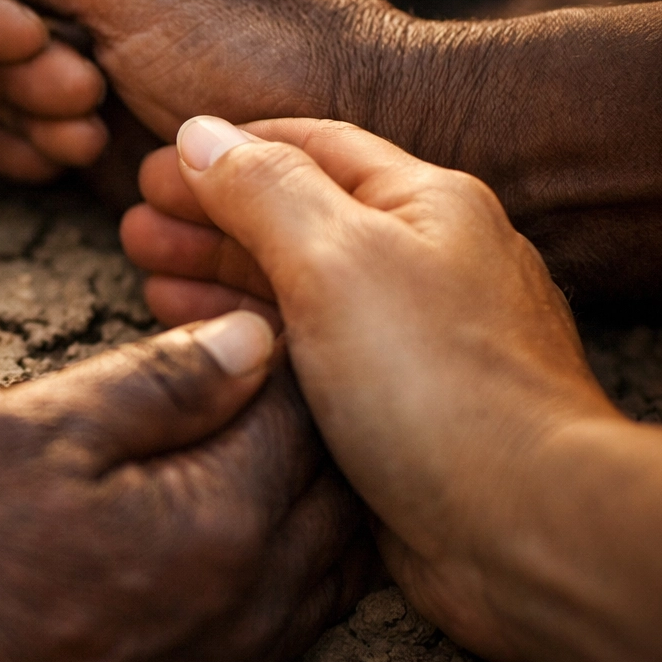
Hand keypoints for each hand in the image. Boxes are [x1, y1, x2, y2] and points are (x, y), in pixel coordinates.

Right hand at [0, 316, 370, 661]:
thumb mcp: (29, 435)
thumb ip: (152, 383)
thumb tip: (250, 337)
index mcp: (224, 515)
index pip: (304, 404)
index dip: (279, 339)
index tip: (241, 302)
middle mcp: (257, 596)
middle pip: (335, 481)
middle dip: (308, 411)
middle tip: (249, 365)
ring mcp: (238, 659)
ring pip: (328, 556)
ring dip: (305, 487)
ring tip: (250, 436)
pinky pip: (292, 618)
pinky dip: (286, 559)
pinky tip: (235, 531)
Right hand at [123, 116, 627, 661]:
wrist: (526, 526)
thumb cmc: (442, 386)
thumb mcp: (335, 259)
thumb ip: (261, 190)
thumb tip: (202, 134)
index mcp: (427, 205)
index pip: (311, 146)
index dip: (227, 153)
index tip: (158, 168)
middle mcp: (428, 264)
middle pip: (297, 219)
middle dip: (211, 221)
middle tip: (136, 229)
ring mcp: (415, 340)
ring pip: (299, 292)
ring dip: (219, 283)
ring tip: (150, 284)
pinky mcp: (398, 410)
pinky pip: (309, 358)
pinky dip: (250, 345)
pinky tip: (206, 350)